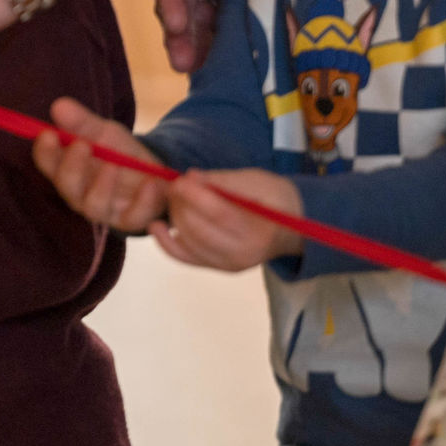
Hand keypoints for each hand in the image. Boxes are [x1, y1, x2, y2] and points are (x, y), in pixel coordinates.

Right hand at [32, 96, 171, 233]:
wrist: (154, 175)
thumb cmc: (119, 152)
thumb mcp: (104, 132)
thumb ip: (82, 122)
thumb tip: (59, 106)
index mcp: (67, 169)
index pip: (47, 162)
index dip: (45, 150)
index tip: (48, 134)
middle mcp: (79, 193)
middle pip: (66, 185)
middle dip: (71, 166)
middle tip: (80, 144)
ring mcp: (104, 209)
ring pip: (93, 205)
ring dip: (102, 186)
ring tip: (112, 165)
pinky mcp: (129, 220)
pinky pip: (132, 217)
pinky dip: (142, 201)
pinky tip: (150, 183)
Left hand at [154, 167, 303, 270]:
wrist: (289, 227)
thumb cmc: (273, 197)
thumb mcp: (255, 180)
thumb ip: (222, 180)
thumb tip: (190, 178)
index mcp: (260, 230)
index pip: (220, 214)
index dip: (195, 196)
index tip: (180, 180)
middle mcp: (244, 254)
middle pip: (199, 230)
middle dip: (180, 204)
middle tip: (175, 184)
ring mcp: (230, 265)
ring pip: (188, 242)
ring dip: (174, 216)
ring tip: (174, 197)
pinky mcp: (218, 267)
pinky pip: (185, 258)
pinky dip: (167, 242)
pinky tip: (156, 226)